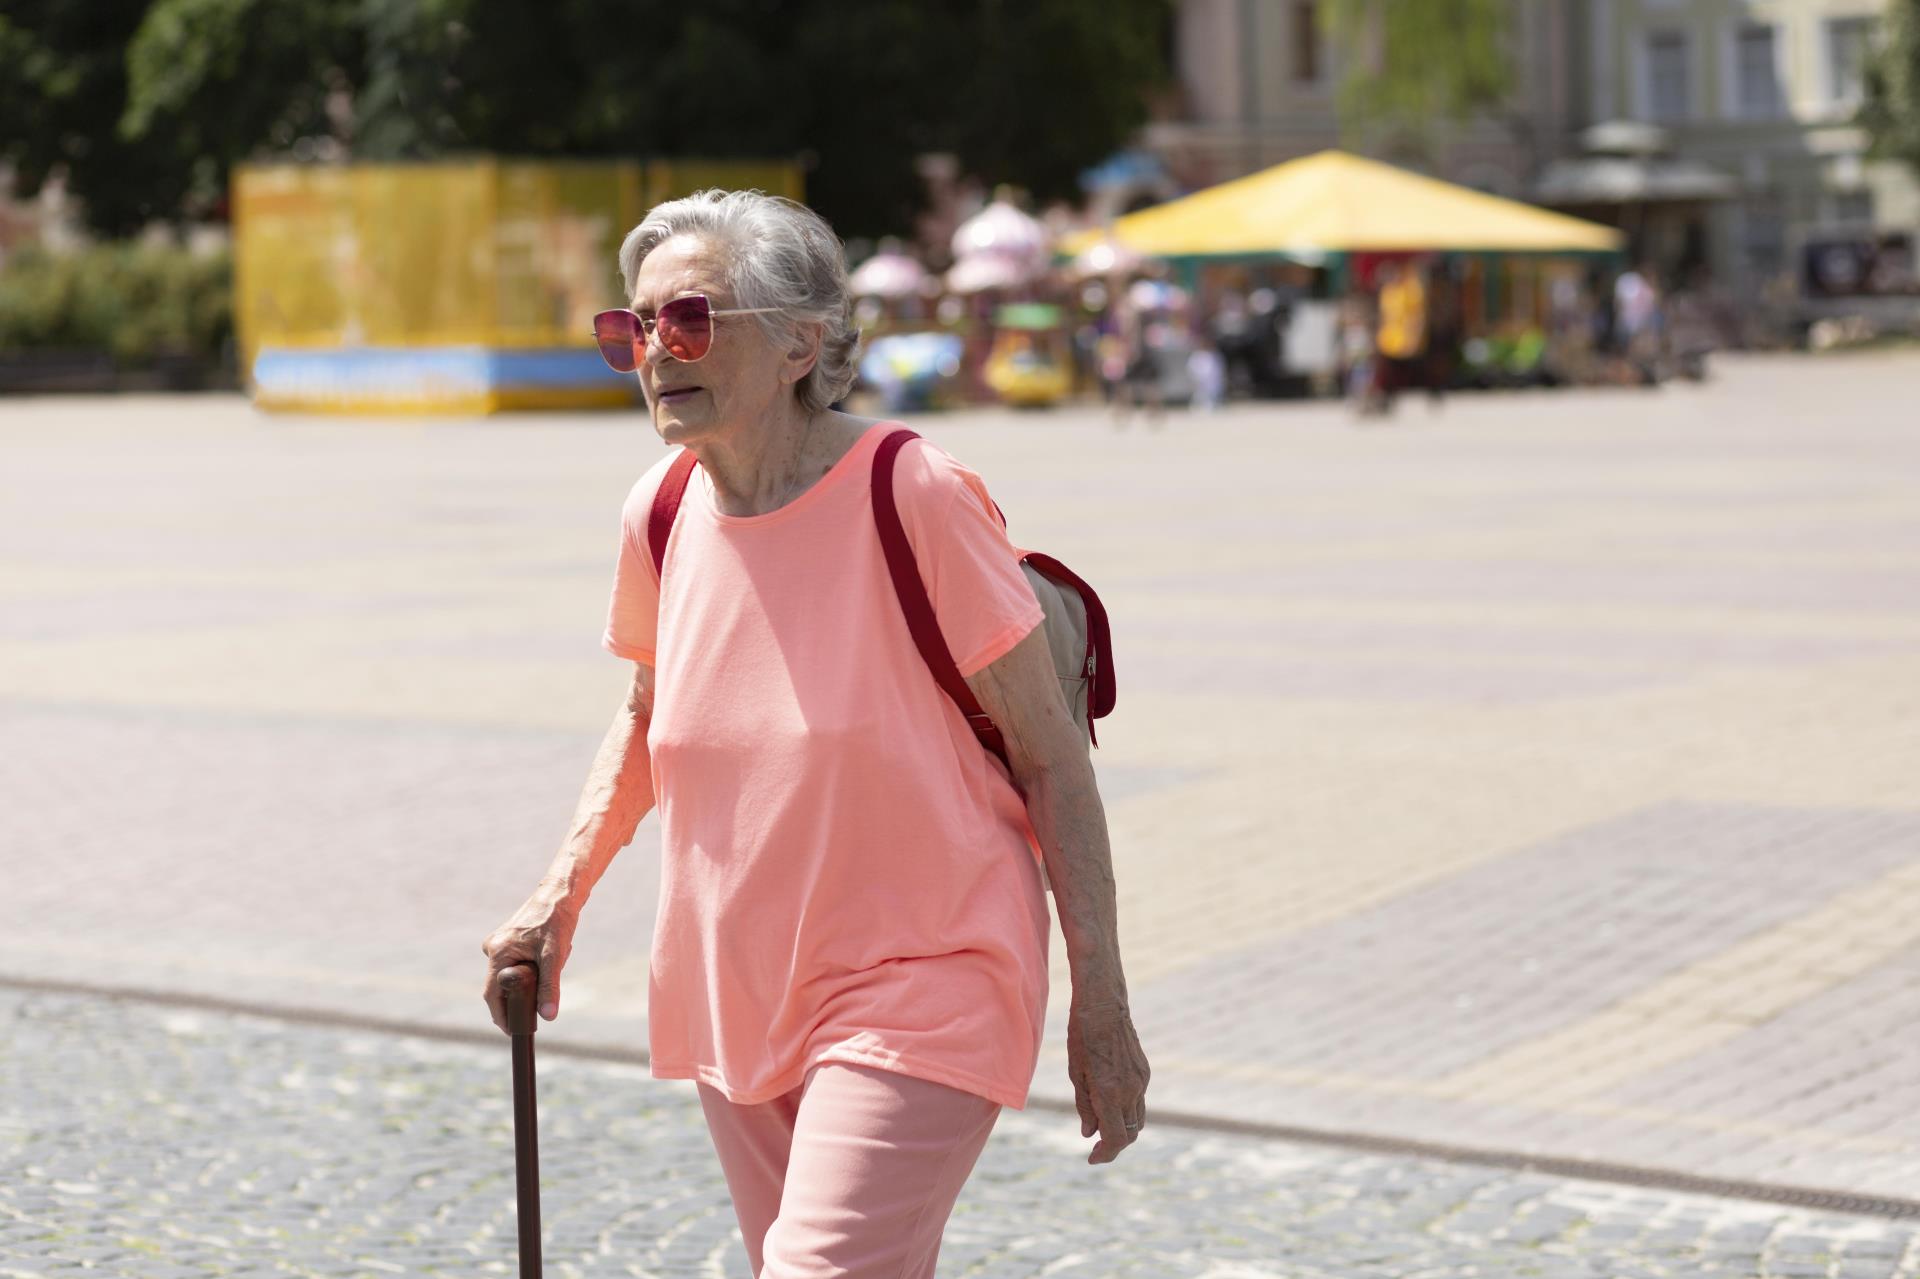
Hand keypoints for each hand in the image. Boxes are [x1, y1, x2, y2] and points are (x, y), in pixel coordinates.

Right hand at [480, 883, 578, 1034]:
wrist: (561, 893)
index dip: (502, 1016)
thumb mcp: (554, 956)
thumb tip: (548, 1016)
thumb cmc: (557, 921)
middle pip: (503, 986)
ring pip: (513, 974)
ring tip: (556, 956)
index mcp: (497, 953)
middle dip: (525, 993)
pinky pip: (518, 963)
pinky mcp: (509, 941)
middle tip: (544, 997)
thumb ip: (550, 987)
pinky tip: (554, 950)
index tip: (513, 1032)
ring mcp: (500, 944)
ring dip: (534, 976)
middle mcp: (493, 949)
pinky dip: (535, 965)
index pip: (492, 996)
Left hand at [1066, 996, 1149, 1164]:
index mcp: (1109, 1093)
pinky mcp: (1145, 1072)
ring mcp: (1141, 1081)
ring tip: (1102, 1126)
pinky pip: (1139, 1100)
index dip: (1106, 1154)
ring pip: (1138, 1119)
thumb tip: (1090, 1134)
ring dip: (1123, 1128)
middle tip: (1096, 1147)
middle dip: (1114, 1145)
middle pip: (1131, 1134)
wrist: (1104, 1006)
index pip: (1116, 1139)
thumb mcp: (1076, 1074)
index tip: (1092, 1158)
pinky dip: (1127, 1109)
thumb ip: (1085, 1107)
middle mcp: (1130, 1091)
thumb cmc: (1082, 1037)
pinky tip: (1111, 1101)